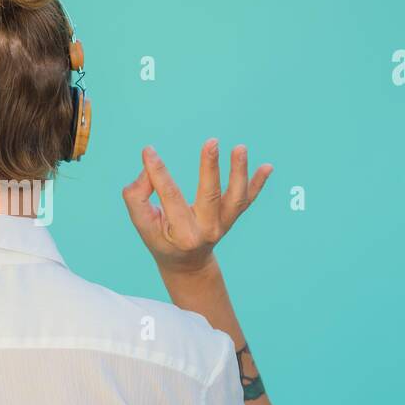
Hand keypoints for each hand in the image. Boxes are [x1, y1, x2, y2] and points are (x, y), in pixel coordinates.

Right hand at [122, 140, 271, 274]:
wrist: (186, 262)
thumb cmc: (161, 238)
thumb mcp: (143, 224)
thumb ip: (137, 197)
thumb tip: (148, 169)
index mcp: (183, 234)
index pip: (170, 197)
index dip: (158, 173)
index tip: (148, 151)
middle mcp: (207, 230)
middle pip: (210, 196)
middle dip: (211, 168)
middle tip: (212, 142)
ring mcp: (224, 224)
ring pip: (235, 198)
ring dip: (240, 172)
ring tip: (240, 148)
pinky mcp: (233, 217)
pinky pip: (248, 200)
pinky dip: (259, 183)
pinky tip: (268, 166)